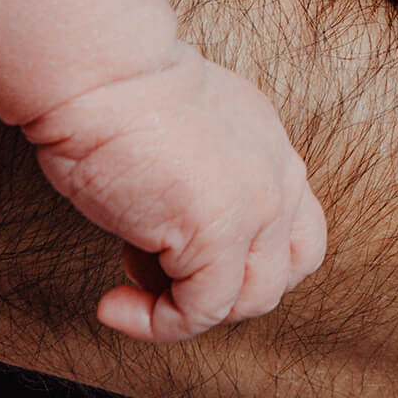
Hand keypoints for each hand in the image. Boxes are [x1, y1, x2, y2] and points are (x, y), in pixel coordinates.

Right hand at [22, 44, 327, 342]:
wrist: (105, 74)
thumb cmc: (119, 95)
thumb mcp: (185, 136)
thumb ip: (203, 179)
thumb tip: (172, 234)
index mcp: (272, 148)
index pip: (292, 227)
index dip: (244, 256)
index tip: (179, 251)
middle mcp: (279, 176)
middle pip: (290, 268)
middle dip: (231, 289)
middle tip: (166, 276)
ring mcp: (258, 208)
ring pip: (253, 299)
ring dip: (191, 308)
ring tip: (131, 280)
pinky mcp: (221, 235)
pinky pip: (201, 312)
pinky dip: (155, 324)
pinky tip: (113, 305)